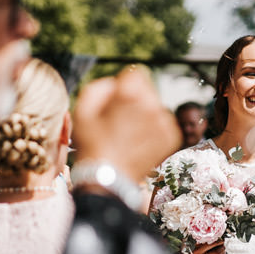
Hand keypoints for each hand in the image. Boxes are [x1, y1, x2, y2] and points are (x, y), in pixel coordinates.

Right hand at [72, 66, 180, 183]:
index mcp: (131, 96)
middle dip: (135, 100)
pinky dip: (153, 129)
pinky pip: (163, 122)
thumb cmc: (92, 144)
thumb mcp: (82, 110)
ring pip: (155, 106)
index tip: (115, 102)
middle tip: (120, 121)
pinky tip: (138, 142)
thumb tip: (117, 82)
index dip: (123, 86)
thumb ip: (100, 87)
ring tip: (129, 135)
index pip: (135, 73)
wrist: (109, 180)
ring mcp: (165, 122)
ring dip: (145, 114)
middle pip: (147, 89)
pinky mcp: (172, 136)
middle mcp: (153, 106)